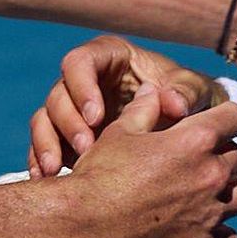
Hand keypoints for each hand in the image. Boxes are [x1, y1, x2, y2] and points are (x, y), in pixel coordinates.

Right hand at [29, 36, 215, 177]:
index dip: (83, 87)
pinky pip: (44, 147)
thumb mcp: (195, 92)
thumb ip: (185, 93)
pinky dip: (41, 163)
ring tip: (57, 170)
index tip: (97, 117)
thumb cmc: (191, 100)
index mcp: (109, 58)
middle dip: (68, 123)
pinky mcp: (67, 139)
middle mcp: (85, 82)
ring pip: (44, 121)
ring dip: (48, 144)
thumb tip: (172, 103)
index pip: (81, 62)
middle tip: (86, 148)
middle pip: (58, 95)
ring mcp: (73, 111)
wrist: (188, 136)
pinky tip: (44, 179)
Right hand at [55, 82, 236, 237]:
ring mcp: (210, 215)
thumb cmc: (97, 176)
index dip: (225, 120)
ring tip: (206, 198)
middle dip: (222, 159)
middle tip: (198, 166)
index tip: (216, 128)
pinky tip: (198, 229)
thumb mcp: (119, 133)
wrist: (81, 229)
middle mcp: (210, 175)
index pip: (236, 117)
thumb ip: (145, 109)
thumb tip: (155, 89)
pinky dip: (220, 233)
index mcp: (195, 140)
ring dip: (230, 195)